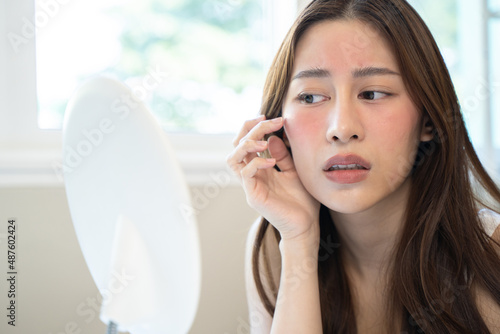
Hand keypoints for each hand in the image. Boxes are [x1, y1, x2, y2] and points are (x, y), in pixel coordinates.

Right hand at [227, 116, 320, 241]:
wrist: (306, 225)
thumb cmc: (302, 200)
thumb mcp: (294, 170)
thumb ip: (283, 155)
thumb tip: (272, 137)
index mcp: (260, 168)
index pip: (247, 142)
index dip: (254, 127)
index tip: (272, 118)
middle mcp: (251, 175)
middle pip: (237, 146)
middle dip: (250, 129)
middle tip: (269, 121)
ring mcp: (250, 186)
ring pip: (233, 159)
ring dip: (246, 145)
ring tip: (263, 142)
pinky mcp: (253, 196)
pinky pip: (246, 174)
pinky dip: (257, 163)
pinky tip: (272, 162)